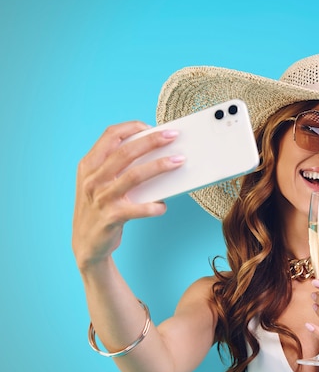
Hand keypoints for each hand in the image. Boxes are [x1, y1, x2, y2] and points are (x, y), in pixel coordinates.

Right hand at [72, 121, 184, 269]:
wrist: (86, 245)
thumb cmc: (99, 209)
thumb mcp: (98, 184)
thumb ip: (116, 167)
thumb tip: (152, 152)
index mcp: (89, 165)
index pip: (110, 136)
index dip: (131, 127)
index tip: (151, 127)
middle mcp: (93, 179)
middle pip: (126, 152)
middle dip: (152, 141)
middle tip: (173, 136)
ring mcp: (102, 198)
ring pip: (134, 175)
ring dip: (159, 166)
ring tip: (178, 161)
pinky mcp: (112, 217)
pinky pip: (139, 208)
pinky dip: (154, 206)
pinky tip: (163, 206)